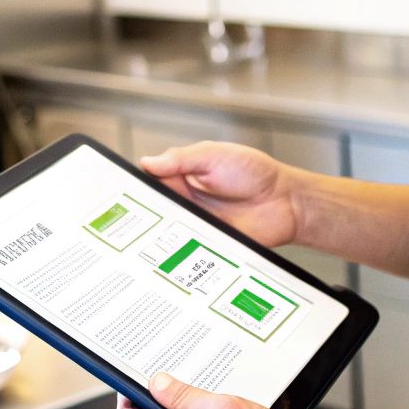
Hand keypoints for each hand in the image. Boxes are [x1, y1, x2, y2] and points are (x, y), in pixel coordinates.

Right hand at [139, 142, 303, 247]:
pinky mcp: (206, 245)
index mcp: (183, 176)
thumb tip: (148, 162)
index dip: (136, 188)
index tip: (122, 192)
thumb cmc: (255, 172)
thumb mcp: (215, 155)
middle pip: (153, 210)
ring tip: (150, 234)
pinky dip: (178, 253)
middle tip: (131, 216)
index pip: (149, 182)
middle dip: (142, 214)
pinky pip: (186, 251)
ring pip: (166, 232)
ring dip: (159, 234)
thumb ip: (182, 158)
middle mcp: (185, 202)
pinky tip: (171, 252)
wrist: (286, 202)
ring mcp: (195, 225)